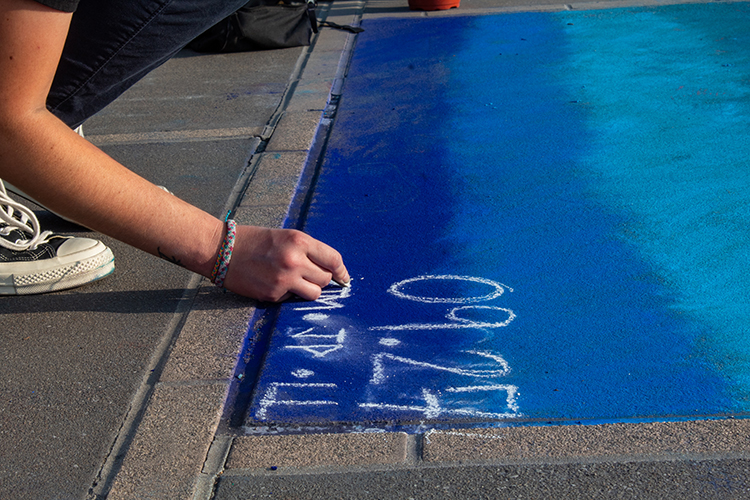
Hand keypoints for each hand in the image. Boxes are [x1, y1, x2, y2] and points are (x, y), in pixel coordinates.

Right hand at [222, 226, 349, 301]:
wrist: (221, 250)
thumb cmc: (254, 240)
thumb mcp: (285, 236)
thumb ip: (307, 250)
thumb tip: (329, 268)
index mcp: (299, 241)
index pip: (333, 259)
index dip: (342, 271)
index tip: (344, 278)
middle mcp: (294, 261)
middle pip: (325, 278)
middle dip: (322, 279)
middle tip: (310, 275)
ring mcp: (284, 280)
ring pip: (314, 293)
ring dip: (309, 289)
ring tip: (295, 281)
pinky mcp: (273, 294)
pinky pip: (292, 298)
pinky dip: (288, 293)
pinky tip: (274, 282)